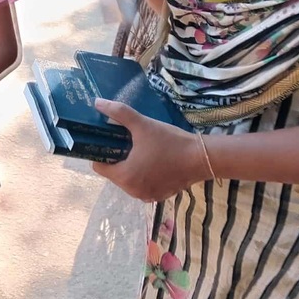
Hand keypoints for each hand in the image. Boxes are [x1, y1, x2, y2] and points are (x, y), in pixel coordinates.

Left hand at [91, 100, 207, 202]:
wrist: (201, 157)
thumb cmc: (169, 141)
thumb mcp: (142, 124)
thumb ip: (119, 113)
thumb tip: (97, 102)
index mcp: (124, 176)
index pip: (99, 166)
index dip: (102, 152)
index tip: (111, 140)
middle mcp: (132, 191)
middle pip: (113, 173)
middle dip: (118, 158)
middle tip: (129, 142)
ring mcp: (146, 196)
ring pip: (128, 179)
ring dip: (131, 167)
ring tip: (142, 150)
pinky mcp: (159, 196)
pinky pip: (142, 185)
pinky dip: (144, 175)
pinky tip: (154, 161)